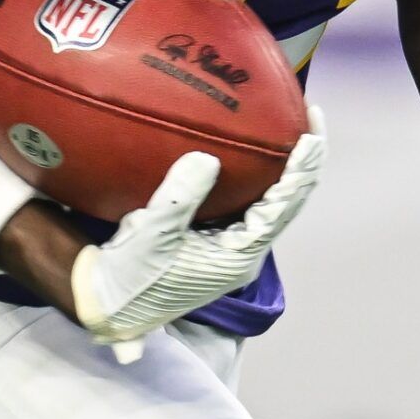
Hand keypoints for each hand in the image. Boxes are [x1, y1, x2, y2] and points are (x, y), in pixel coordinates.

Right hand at [70, 107, 324, 362]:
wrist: (107, 305)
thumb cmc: (127, 277)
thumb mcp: (149, 236)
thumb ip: (179, 198)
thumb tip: (208, 158)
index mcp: (239, 255)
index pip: (284, 207)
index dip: (303, 169)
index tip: (312, 134)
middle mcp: (244, 251)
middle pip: (288, 201)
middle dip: (303, 160)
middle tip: (309, 114)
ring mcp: (231, 245)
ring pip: (271, 200)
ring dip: (283, 165)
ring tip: (291, 122)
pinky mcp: (215, 238)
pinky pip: (246, 200)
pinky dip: (255, 173)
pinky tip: (247, 144)